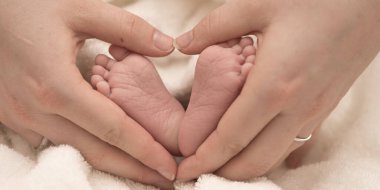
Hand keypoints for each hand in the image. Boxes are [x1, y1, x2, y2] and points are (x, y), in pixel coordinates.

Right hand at [0, 0, 175, 187]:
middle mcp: (36, 109)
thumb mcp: (81, 8)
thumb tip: (166, 46)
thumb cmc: (28, 4)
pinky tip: (103, 147)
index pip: (113, 129)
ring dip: (111, 160)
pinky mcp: (12, 115)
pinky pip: (53, 139)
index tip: (170, 167)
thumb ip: (128, 29)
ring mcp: (20, 116)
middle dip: (134, 169)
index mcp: (56, 86)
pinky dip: (82, 146)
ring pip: (75, 149)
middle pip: (95, 151)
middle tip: (165, 179)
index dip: (145, 150)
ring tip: (142, 168)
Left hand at [175, 0, 379, 180]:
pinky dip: (268, 153)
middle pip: (253, 160)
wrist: (371, 2)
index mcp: (274, 85)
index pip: (230, 138)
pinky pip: (292, 143)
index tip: (184, 169)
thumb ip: (215, 27)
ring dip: (244, 166)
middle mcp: (296, 108)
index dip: (204, 158)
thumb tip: (183, 43)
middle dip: (221, 172)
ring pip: (275, 157)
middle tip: (197, 171)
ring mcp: (314, 112)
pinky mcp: (325, 108)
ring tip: (220, 161)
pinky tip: (253, 144)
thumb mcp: (259, 5)